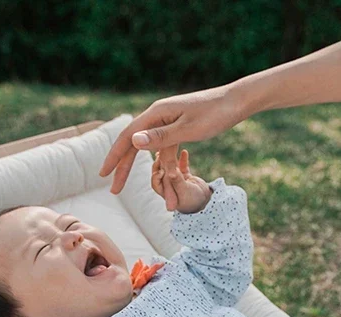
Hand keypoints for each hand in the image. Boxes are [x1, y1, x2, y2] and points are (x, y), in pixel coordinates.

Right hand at [99, 84, 245, 193]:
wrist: (236, 103)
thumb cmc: (215, 114)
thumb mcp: (188, 129)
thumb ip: (161, 138)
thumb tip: (134, 142)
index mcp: (156, 114)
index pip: (128, 137)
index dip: (114, 157)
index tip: (104, 175)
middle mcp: (158, 116)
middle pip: (134, 144)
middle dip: (123, 167)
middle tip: (114, 190)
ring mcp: (167, 122)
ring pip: (150, 150)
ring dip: (149, 172)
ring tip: (142, 189)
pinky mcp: (178, 127)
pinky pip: (164, 149)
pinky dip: (164, 165)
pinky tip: (161, 177)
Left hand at [151, 148, 211, 212]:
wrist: (207, 200)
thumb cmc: (193, 200)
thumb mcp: (185, 191)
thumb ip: (177, 182)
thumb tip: (170, 171)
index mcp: (166, 193)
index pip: (156, 183)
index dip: (156, 176)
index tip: (161, 170)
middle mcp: (169, 186)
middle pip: (161, 173)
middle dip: (160, 164)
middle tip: (161, 155)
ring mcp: (177, 181)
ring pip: (170, 168)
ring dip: (169, 159)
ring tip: (168, 150)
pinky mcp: (185, 176)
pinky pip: (182, 166)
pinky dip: (183, 159)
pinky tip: (184, 152)